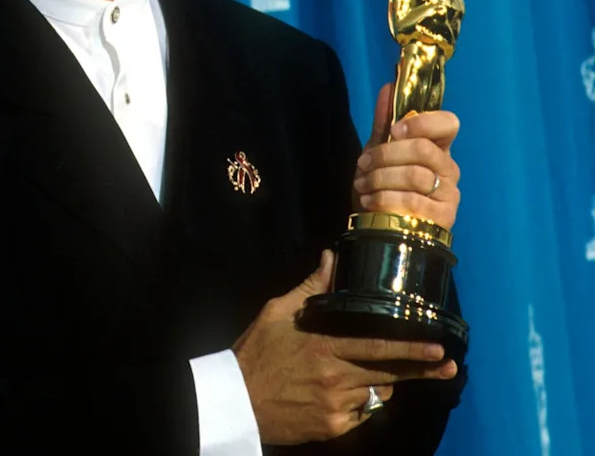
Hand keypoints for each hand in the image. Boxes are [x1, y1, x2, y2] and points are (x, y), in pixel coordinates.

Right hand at [233, 251, 457, 444]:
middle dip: (421, 370)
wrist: (236, 400)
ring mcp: (337, 408)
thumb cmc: (257, 351)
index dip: (411, 350)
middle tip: (448, 366)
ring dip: (378, 383)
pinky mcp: (333, 429)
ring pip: (374, 394)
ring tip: (363, 372)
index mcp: (325, 347)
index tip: (438, 347)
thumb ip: (311, 287)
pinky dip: (358, 402)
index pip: (378, 348)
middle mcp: (336, 379)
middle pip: (388, 375)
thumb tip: (332, 256)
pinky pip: (359, 413)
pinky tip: (341, 393)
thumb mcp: (278, 312)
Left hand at [353, 83, 460, 228]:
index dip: (422, 122)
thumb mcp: (378, 151)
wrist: (379, 225)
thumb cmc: (383, 183)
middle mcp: (449, 169)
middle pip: (422, 149)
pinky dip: (384, 199)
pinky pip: (412, 202)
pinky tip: (369, 201)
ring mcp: (449, 195)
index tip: (394, 130)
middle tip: (362, 164)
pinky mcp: (443, 219)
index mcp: (437, 147)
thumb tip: (388, 87)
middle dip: (385, 155)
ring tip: (362, 184)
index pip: (449, 123)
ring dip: (380, 178)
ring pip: (415, 175)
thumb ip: (384, 121)